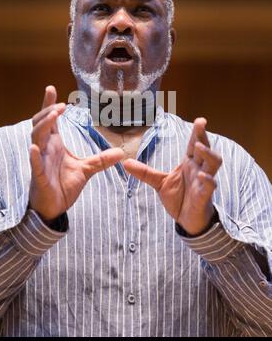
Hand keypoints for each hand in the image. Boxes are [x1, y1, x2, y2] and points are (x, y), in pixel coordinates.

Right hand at [29, 86, 123, 221]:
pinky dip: (34, 156)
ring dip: (44, 126)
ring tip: (54, 115)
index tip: (51, 88)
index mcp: (54, 144)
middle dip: (48, 112)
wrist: (53, 207)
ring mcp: (40, 162)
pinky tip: (35, 148)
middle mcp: (45, 149)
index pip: (50, 120)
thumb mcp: (86, 170)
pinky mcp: (39, 177)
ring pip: (36, 139)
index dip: (49, 104)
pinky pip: (35, 165)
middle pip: (40, 124)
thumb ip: (101, 160)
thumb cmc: (63, 185)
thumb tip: (121, 152)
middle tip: (61, 104)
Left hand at [123, 118, 221, 235]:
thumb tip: (125, 162)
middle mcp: (198, 169)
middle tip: (200, 124)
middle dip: (204, 137)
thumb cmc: (180, 198)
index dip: (197, 132)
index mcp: (189, 163)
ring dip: (208, 154)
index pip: (194, 144)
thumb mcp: (159, 183)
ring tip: (198, 147)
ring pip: (213, 164)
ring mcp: (203, 182)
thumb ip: (145, 172)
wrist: (188, 220)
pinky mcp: (204, 196)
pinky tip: (202, 175)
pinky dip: (207, 180)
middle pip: (206, 149)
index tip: (199, 120)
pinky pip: (210, 186)